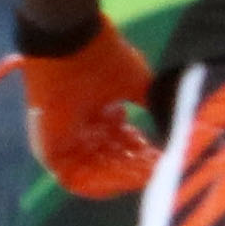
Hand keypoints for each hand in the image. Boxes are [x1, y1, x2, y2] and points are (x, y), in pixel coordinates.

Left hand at [0, 22, 161, 199]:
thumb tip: (176, 120)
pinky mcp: (48, 147)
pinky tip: (119, 182)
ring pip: (93, 169)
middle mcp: (81, 126)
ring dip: (118, 176)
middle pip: (109, 157)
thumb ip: (152, 104)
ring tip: (141, 176)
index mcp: (99, 110)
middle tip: (156, 170)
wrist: (70, 41)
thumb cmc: (102, 58)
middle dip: (133, 166)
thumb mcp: (137, 83)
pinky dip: (94, 184)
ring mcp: (63, 138)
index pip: (121, 140)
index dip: (142, 151)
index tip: (163, 157)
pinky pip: (71, 177)